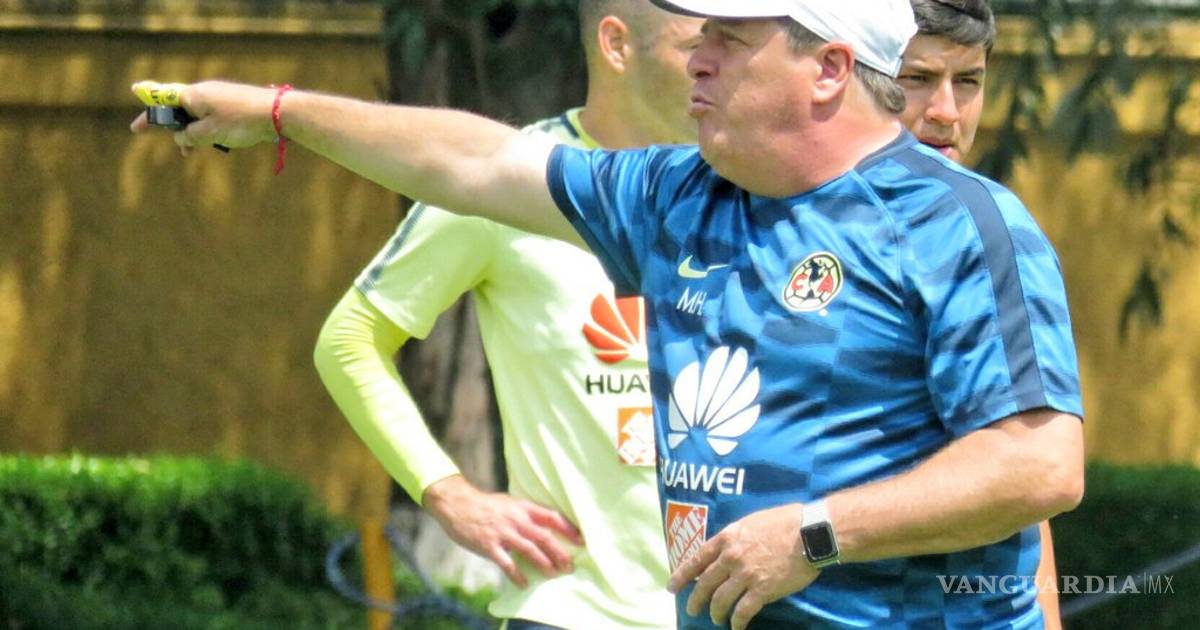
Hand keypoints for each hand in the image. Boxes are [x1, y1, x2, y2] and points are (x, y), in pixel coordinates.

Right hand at [130, 80, 277, 154]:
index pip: (161, 101)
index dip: (148, 115)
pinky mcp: (232, 104)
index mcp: (192, 95)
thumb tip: (182, 138)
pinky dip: (206, 130)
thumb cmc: (241, 122)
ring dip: (190, 132)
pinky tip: (214, 143)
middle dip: (170, 126)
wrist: (276, 113)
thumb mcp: (208, 134)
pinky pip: (211, 117)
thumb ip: (189, 136)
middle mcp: (203, 93)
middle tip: (168, 142)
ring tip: (190, 151)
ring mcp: (218, 98)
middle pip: (178, 108)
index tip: (136, 127)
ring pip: (196, 115)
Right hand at [422, 475, 583, 587]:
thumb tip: (544, 526)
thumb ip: (525, 513)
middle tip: (569, 566)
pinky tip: (525, 583)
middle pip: (545, 536)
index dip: (569, 529)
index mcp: (523, 507)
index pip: (552, 517)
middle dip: (560, 553)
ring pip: (530, 550)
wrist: (457, 504)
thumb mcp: (509, 503)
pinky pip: (507, 563)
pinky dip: (517, 575)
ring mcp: (503, 533)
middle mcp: (516, 519)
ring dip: (544, 563)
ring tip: (553, 574)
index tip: (581, 540)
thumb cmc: (485, 505)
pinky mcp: (489, 545)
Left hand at [667, 503, 818, 629]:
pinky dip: (737, 622)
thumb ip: (736, 537)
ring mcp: (745, 574)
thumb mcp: (752, 522)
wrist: (810, 532)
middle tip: (691, 610)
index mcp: (727, 538)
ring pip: (721, 600)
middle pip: (705, 584)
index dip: (682, 575)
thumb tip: (728, 549)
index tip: (671, 587)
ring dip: (716, 613)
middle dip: (696, 600)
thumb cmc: (785, 521)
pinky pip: (743, 611)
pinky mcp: (762, 590)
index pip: (697, 559)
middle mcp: (731, 557)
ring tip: (717, 620)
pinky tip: (737, 627)